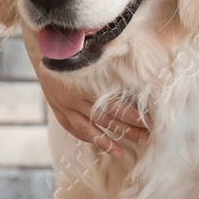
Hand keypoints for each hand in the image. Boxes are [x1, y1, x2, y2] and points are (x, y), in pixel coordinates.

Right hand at [32, 48, 149, 156]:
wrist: (47, 45)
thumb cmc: (79, 47)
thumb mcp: (98, 55)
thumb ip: (115, 66)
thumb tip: (142, 74)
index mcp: (87, 83)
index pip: (116, 105)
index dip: (135, 116)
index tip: (152, 123)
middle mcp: (74, 97)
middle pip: (106, 119)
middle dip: (128, 130)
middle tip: (146, 139)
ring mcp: (63, 104)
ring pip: (87, 129)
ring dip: (106, 142)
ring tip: (121, 153)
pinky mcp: (56, 107)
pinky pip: (71, 127)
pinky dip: (85, 136)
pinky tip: (97, 143)